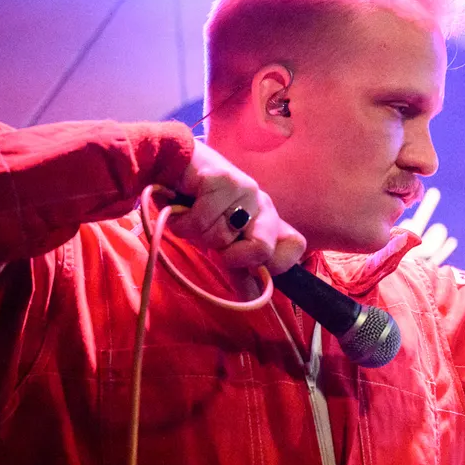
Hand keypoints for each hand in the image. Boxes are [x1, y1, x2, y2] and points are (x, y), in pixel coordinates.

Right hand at [168, 140, 305, 275]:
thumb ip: (239, 270)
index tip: (250, 266)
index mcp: (268, 220)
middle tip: (212, 241)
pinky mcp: (224, 179)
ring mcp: (247, 190)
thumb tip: (255, 298)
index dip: (277, 264)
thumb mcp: (220, 244)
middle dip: (230, 255)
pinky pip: (200, 222)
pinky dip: (183, 222)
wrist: (170, 167)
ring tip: (191, 216)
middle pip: (262, 250)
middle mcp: (263, 204)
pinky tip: (181, 206)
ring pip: (222, 238)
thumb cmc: (196, 207)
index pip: (295, 246)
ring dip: (197, 234)